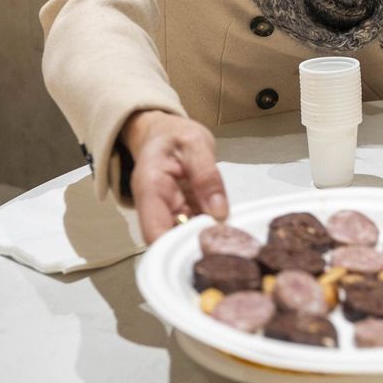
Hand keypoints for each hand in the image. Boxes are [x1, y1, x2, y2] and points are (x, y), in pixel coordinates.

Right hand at [121, 110, 228, 243]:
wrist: (164, 133)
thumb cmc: (176, 135)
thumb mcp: (196, 144)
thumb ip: (207, 175)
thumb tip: (220, 213)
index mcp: (150, 190)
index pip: (155, 233)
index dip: (178, 248)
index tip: (208, 248)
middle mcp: (154, 210)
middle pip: (170, 242)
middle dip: (197, 247)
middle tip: (229, 247)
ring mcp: (168, 215)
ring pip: (184, 239)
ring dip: (206, 242)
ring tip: (233, 242)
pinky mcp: (182, 216)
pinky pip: (195, 230)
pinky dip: (210, 233)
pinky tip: (229, 233)